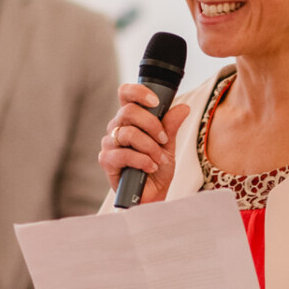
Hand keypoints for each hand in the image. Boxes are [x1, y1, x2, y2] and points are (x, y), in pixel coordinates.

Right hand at [99, 83, 190, 202]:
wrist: (153, 195)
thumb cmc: (157, 168)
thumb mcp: (168, 145)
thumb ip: (171, 126)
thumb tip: (183, 108)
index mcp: (130, 118)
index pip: (126, 94)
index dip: (139, 92)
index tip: (156, 103)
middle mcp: (116, 127)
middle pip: (129, 111)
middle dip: (152, 125)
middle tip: (164, 140)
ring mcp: (109, 144)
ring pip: (128, 133)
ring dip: (150, 147)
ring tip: (159, 160)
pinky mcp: (106, 161)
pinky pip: (123, 154)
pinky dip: (142, 160)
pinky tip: (150, 167)